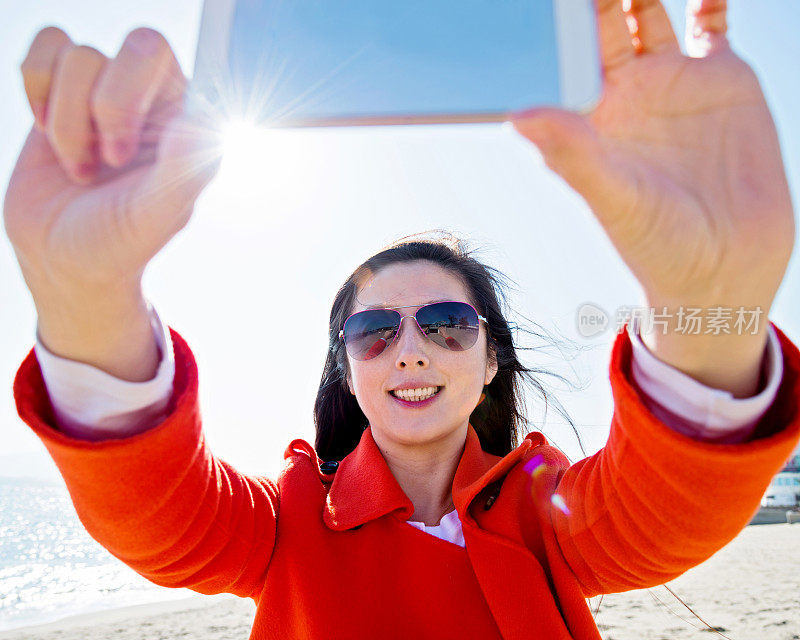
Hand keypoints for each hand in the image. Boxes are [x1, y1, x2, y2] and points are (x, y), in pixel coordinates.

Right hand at [3, 27, 221, 300]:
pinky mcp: (61, 92)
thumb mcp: (156, 218)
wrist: (64, 261)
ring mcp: (106, 92)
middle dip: (109, 107)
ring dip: (69, 122)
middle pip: (137, 45)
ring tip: (82, 168)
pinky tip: (48, 133)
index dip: (135, 101)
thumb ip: (184, 172)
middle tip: (109, 161)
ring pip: (79, 55)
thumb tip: (197, 120)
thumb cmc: (119, 243)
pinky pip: (47, 47)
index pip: (182, 66)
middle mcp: (155, 99)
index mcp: (189, 121)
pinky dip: (37, 90)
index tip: (123, 159)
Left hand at [511, 0, 794, 311]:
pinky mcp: (723, 80)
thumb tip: (516, 115)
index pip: (567, 51)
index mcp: (592, 116)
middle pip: (602, 20)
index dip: (556, 20)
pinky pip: (712, 23)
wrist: (724, 265)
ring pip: (649, 12)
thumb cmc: (657, 245)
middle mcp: (627, 92)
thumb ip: (571, 153)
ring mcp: (673, 83)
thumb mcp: (612, 197)